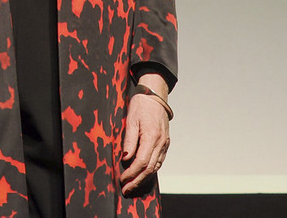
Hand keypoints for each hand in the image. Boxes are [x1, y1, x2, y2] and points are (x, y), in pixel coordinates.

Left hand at [120, 76, 170, 195]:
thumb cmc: (141, 106)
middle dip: (137, 181)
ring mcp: (164, 144)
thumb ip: (129, 140)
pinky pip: (158, 161)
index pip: (142, 162)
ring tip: (132, 186)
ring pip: (155, 167)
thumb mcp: (130, 120)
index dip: (132, 173)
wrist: (155, 97)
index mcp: (151, 136)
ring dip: (143, 179)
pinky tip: (142, 175)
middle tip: (126, 189)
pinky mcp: (165, 144)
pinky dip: (150, 171)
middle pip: (149, 168)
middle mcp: (160, 142)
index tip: (122, 179)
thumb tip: (126, 158)